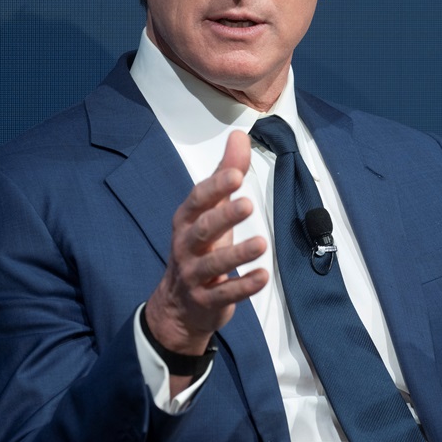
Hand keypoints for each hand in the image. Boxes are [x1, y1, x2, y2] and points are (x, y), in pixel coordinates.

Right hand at [145, 130, 268, 356]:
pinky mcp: (206, 301)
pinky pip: (224, 294)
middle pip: (202, 230)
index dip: (215, 187)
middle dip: (224, 217)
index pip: (198, 200)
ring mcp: (194, 276)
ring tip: (262, 243)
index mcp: (187, 220)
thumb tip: (239, 135)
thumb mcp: (211, 210)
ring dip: (237, 254)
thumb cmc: (201, 247)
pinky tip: (263, 277)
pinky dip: (243, 286)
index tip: (235, 174)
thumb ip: (226, 173)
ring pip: (213, 265)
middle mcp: (186, 246)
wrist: (178, 306)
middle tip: (247, 204)